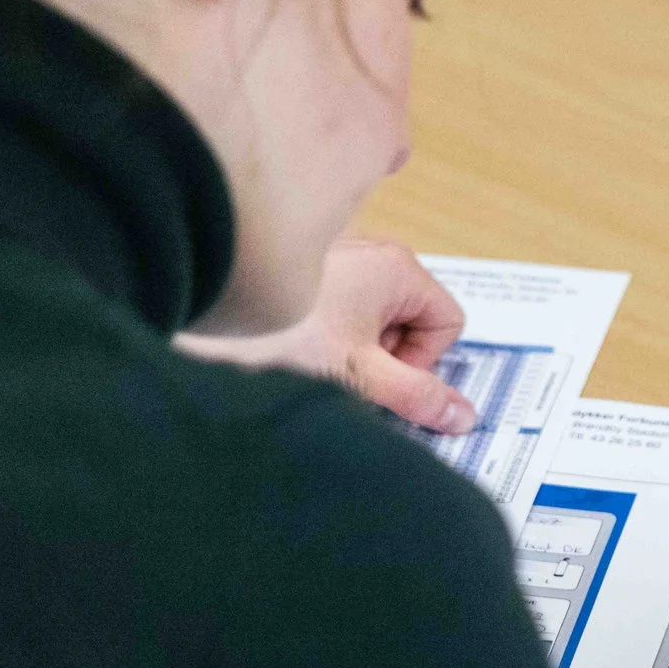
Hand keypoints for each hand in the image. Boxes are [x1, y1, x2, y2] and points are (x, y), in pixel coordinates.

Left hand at [175, 239, 477, 433]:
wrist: (204, 316)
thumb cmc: (283, 335)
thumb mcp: (361, 375)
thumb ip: (419, 396)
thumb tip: (464, 416)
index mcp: (398, 267)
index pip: (447, 321)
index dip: (423, 359)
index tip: (382, 375)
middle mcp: (373, 252)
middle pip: (411, 317)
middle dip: (386, 354)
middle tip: (346, 369)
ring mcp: (338, 257)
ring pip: (373, 316)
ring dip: (356, 346)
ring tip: (315, 356)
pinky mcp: (307, 270)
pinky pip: (341, 307)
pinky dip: (327, 332)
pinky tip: (294, 343)